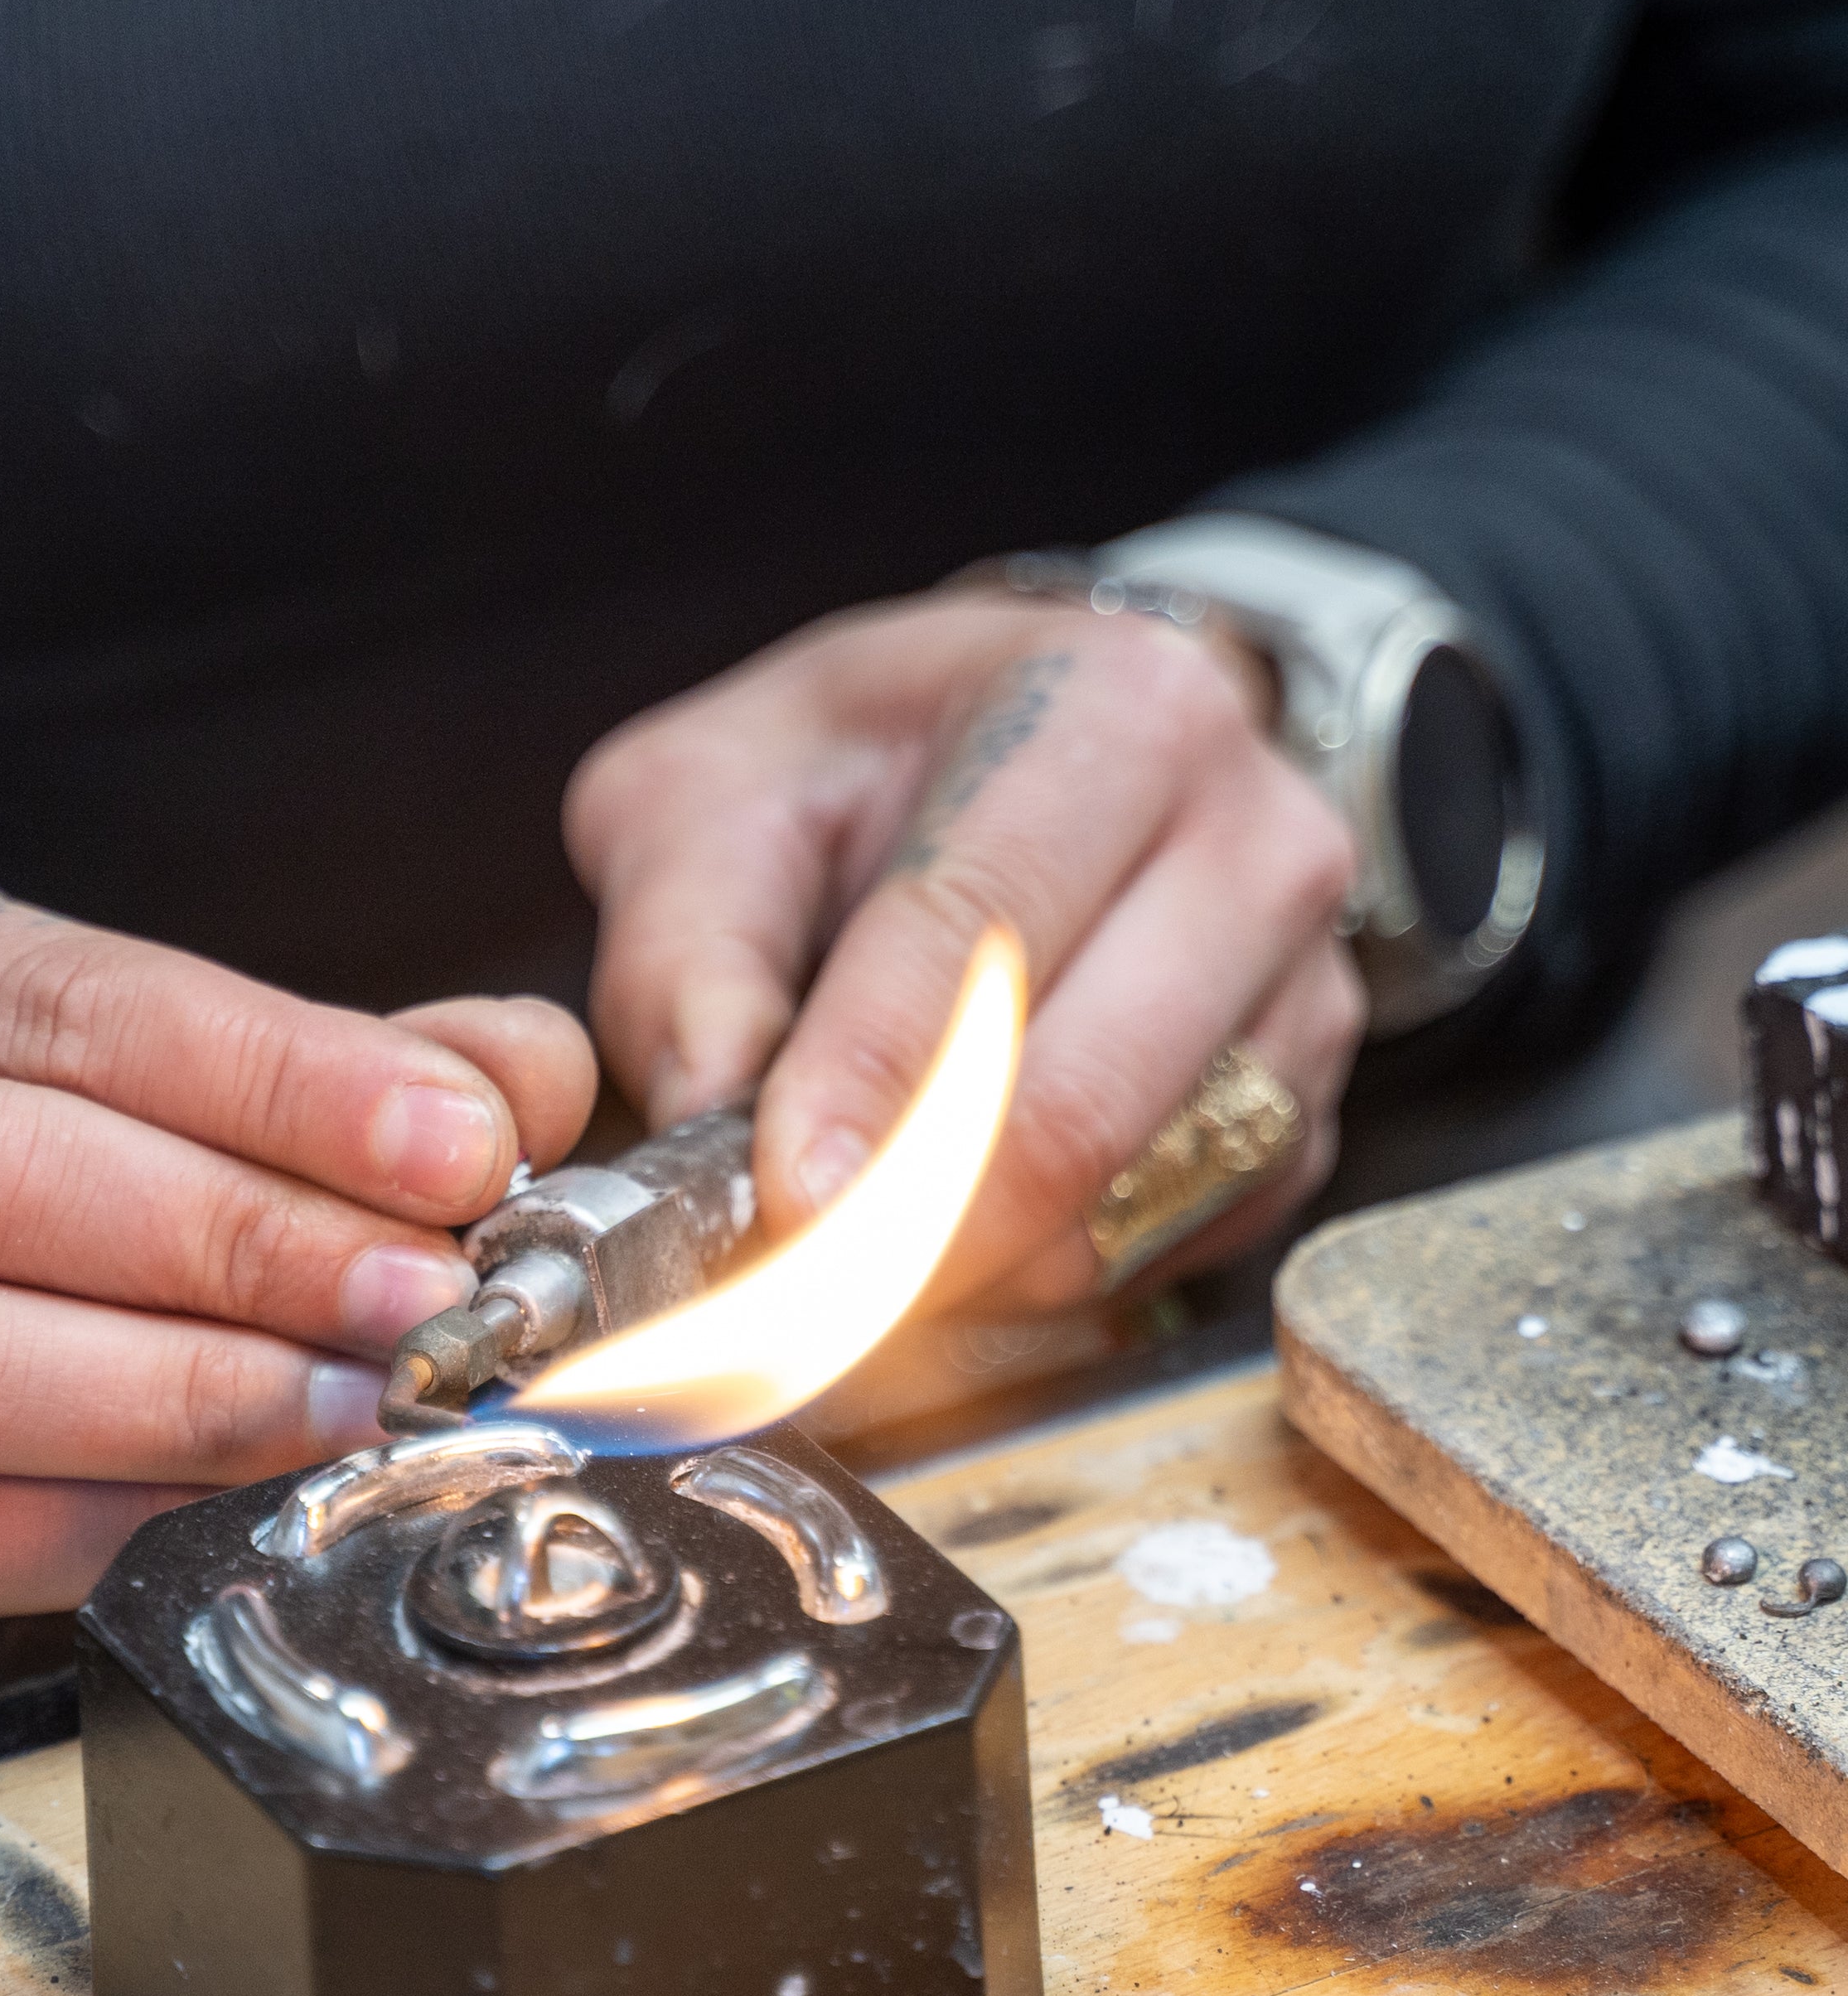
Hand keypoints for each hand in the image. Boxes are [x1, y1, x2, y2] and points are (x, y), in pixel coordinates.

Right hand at [0, 861, 594, 1617]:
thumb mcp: (113, 1035)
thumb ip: (320, 1056)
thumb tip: (517, 1081)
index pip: (65, 1002)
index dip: (276, 1081)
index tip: (458, 1145)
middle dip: (242, 1246)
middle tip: (429, 1306)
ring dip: (184, 1399)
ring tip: (360, 1408)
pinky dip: (105, 1528)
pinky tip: (240, 1506)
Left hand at [566, 587, 1364, 1311]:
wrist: (1021, 758)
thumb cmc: (858, 775)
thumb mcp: (714, 795)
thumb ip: (689, 947)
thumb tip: (705, 1110)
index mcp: (1113, 712)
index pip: (978, 931)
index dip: (871, 1084)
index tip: (787, 1196)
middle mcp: (1250, 843)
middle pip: (1080, 1098)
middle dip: (918, 1222)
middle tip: (791, 1283)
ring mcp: (1305, 989)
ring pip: (1135, 1198)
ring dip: (976, 1266)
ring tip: (853, 1253)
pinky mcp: (1307, 1113)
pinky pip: (1176, 1245)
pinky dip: (1049, 1281)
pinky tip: (957, 1239)